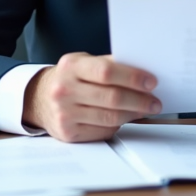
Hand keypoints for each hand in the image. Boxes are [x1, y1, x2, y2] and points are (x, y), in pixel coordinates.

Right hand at [23, 53, 159, 142]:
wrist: (40, 98)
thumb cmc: (71, 78)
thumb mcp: (83, 63)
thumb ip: (109, 65)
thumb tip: (144, 73)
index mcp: (71, 66)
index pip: (106, 71)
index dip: (132, 77)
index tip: (151, 82)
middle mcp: (64, 90)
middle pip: (111, 97)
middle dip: (139, 100)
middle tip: (155, 102)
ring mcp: (64, 113)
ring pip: (109, 117)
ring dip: (133, 114)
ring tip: (146, 109)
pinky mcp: (68, 133)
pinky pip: (102, 130)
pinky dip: (118, 124)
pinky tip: (125, 118)